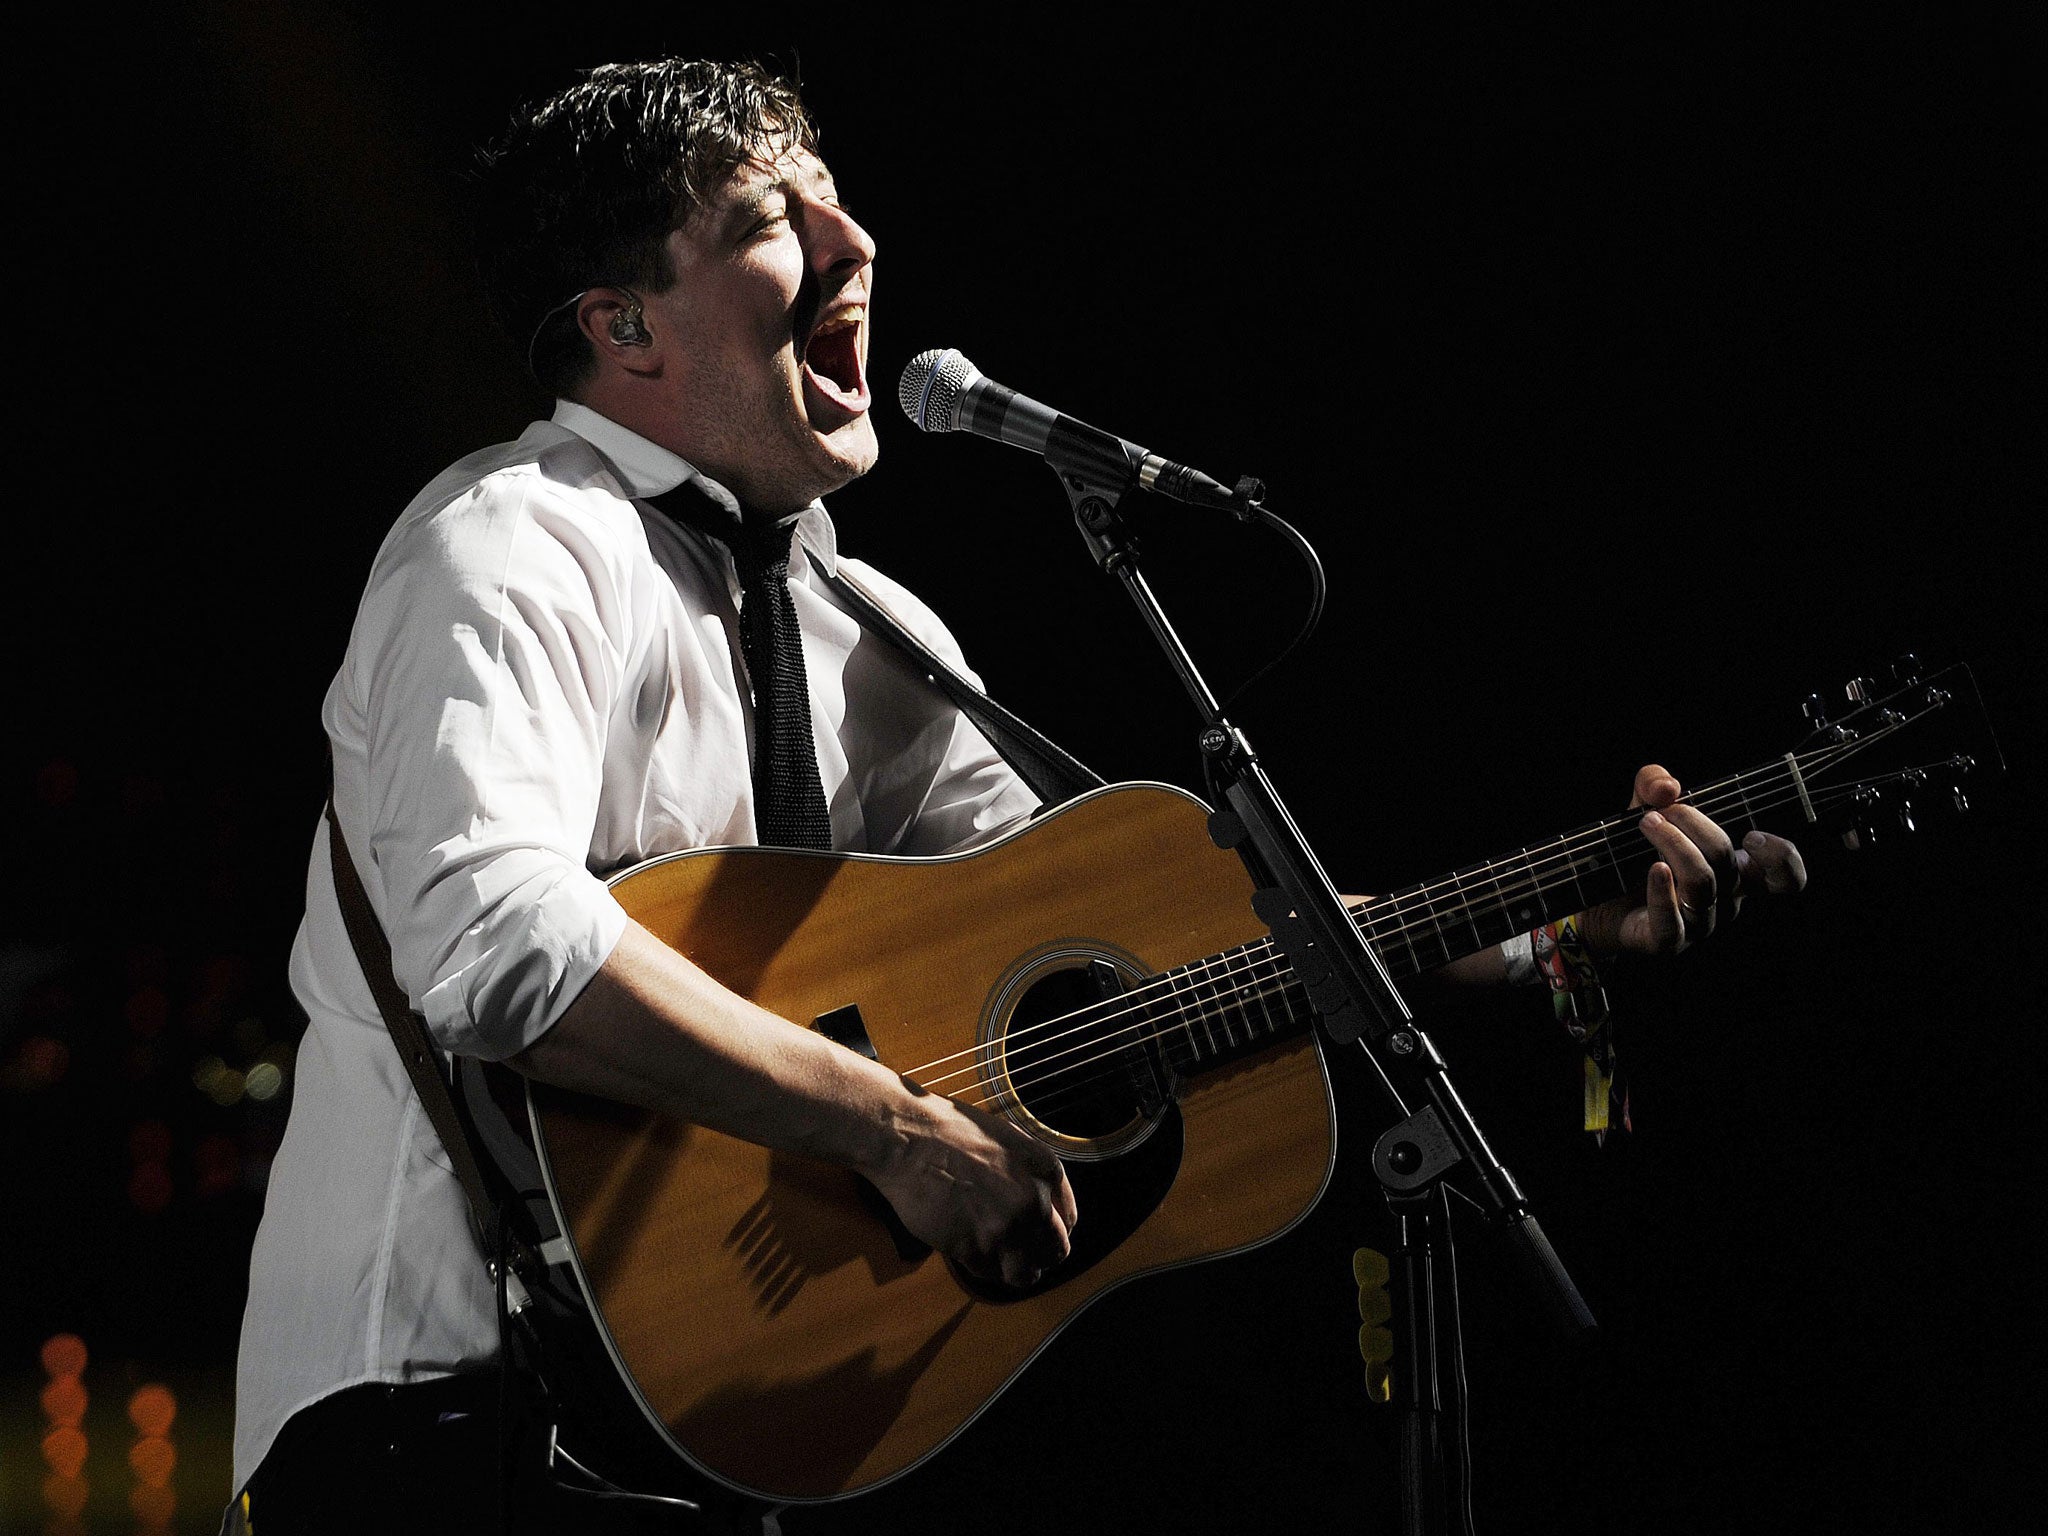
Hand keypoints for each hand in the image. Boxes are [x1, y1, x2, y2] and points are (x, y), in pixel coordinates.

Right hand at [867, 1087, 1077, 1288]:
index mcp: (1045, 1173)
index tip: (1041, 1235)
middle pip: (1054, 1254)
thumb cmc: (955, 1133)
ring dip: (1015, 1270)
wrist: (911, 1140)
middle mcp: (1032, 1204)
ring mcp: (1002, 1230)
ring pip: (1024, 1274)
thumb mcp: (1014, 1140)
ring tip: (1000, 1257)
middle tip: (1025, 1253)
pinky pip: (987, 1273)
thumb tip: (1053, 1209)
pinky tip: (971, 1245)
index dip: (1054, 1232)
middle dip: (1042, 1256)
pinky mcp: (971, 1249)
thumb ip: (1040, 1175)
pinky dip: (982, 1265)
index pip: (1068, 1223)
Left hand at [1578, 764, 1807, 957]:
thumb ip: (1654, 784)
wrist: (1592, 903)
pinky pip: (1673, 921)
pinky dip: (1663, 891)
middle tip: (1656, 811)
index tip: (1750, 835)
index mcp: (1734, 874)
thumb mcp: (1642, 808)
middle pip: (1726, 860)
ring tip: (1646, 823)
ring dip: (1673, 845)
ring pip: (1702, 882)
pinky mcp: (1665, 941)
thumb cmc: (1630, 856)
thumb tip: (1667, 786)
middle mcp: (1723, 902)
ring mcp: (1697, 924)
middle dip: (1692, 823)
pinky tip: (1653, 869)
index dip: (1782, 858)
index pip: (1785, 879)